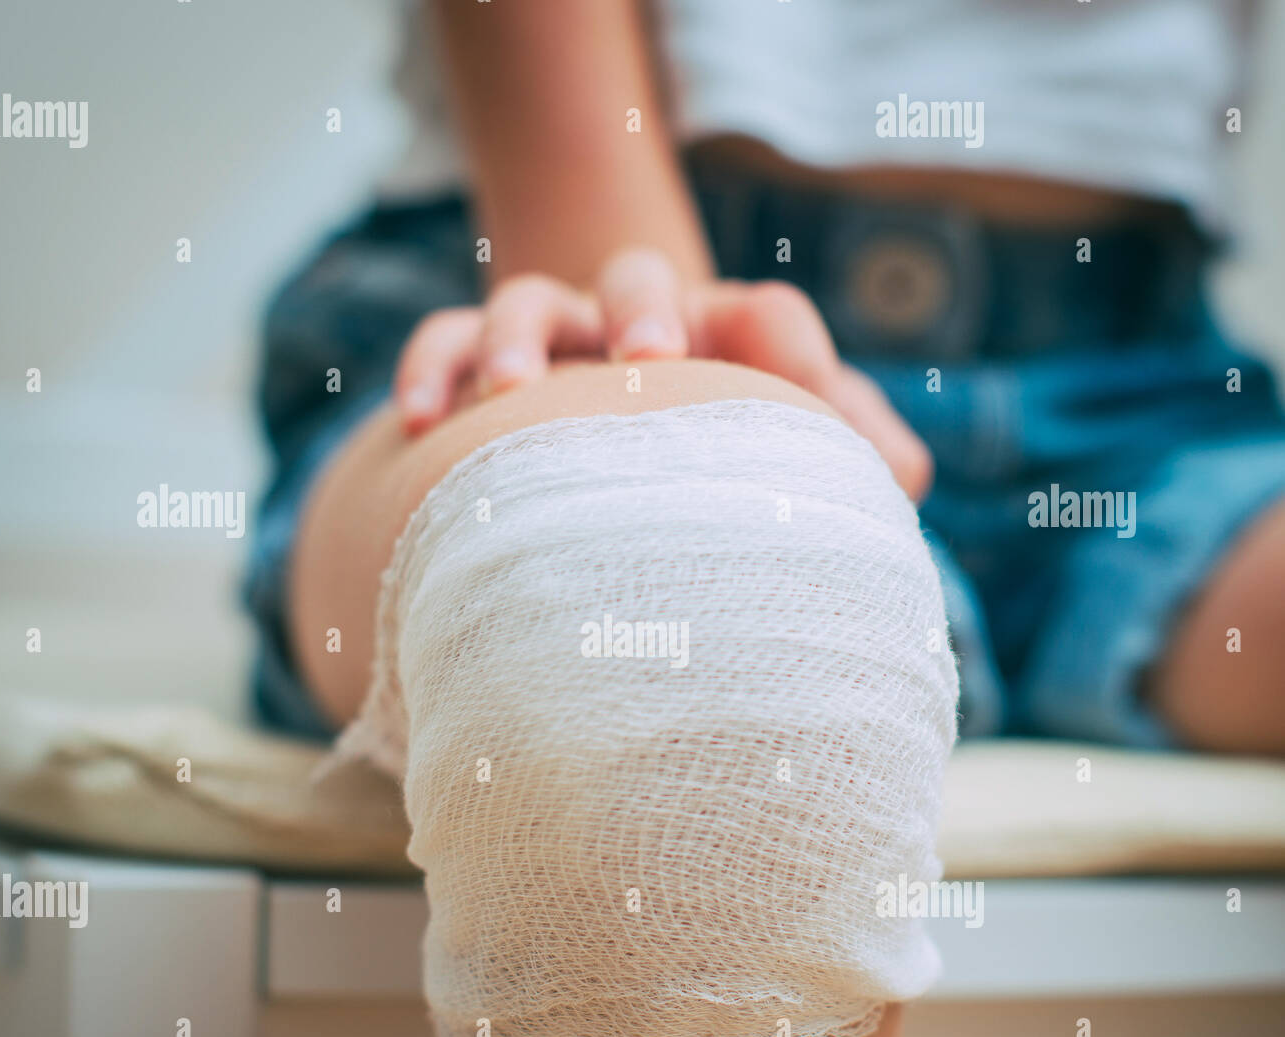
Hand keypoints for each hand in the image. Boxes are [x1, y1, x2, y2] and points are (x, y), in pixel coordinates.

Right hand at [393, 248, 931, 500]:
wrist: (611, 453)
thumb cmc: (715, 459)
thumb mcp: (792, 456)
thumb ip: (858, 456)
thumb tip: (902, 476)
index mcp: (723, 344)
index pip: (766, 316)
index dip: (788, 345)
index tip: (800, 385)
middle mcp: (636, 326)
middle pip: (638, 277)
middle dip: (643, 309)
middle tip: (650, 359)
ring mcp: (556, 341)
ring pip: (525, 301)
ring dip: (516, 337)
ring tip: (510, 391)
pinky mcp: (478, 369)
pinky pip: (441, 342)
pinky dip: (430, 369)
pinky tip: (417, 422)